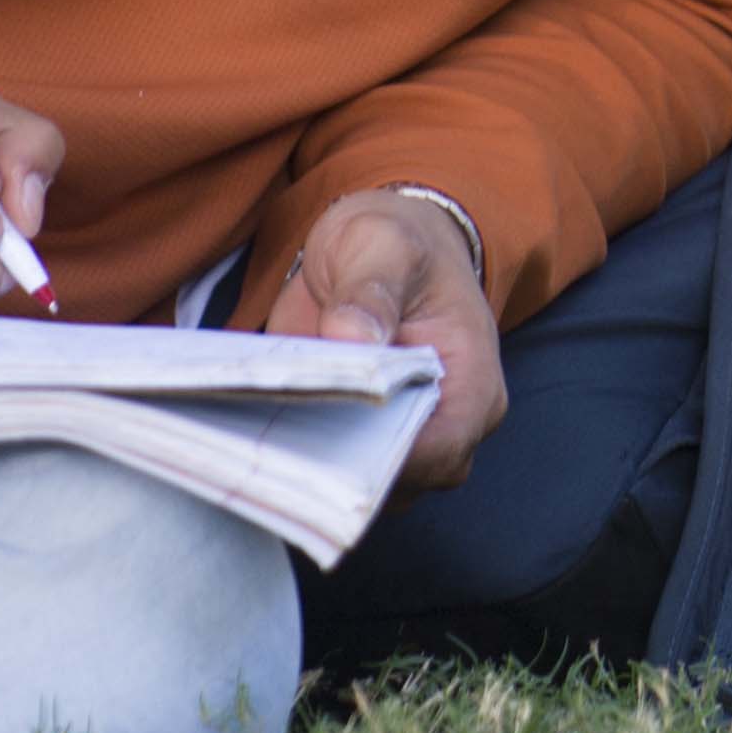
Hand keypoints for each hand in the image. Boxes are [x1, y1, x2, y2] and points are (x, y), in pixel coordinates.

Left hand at [262, 192, 508, 486]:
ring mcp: (401, 438)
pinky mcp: (357, 440)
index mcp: (472, 383)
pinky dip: (298, 459)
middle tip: (280, 435)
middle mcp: (446, 424)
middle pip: (401, 482)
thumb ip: (370, 290)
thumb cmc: (397, 245)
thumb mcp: (382, 246)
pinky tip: (259, 427)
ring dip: (313, 467)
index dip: (383, 454)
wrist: (380, 249)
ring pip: (363, 487)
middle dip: (340, 467)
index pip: (439, 450)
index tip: (322, 432)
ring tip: (264, 428)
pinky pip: (332, 473)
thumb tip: (352, 336)